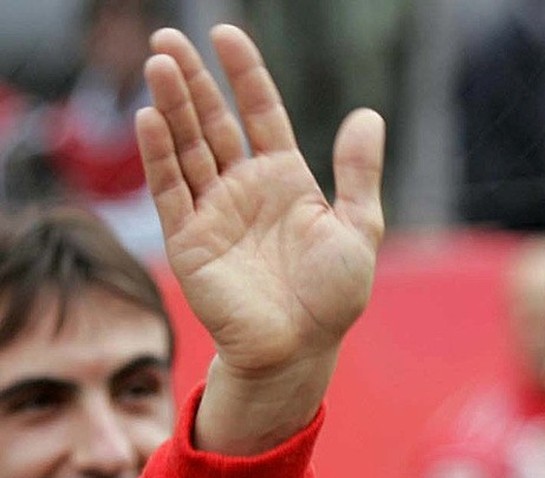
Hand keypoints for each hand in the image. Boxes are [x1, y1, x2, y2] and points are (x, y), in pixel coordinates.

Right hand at [137, 25, 384, 451]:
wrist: (300, 348)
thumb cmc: (333, 297)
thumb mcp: (358, 228)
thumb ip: (358, 173)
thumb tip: (367, 115)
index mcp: (285, 180)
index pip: (259, 113)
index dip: (244, 75)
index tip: (226, 34)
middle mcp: (243, 188)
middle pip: (212, 121)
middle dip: (192, 80)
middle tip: (168, 38)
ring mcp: (212, 210)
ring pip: (186, 146)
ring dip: (171, 106)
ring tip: (159, 63)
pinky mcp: (187, 238)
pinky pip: (170, 188)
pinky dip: (159, 154)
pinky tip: (150, 118)